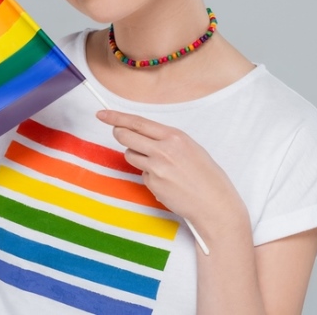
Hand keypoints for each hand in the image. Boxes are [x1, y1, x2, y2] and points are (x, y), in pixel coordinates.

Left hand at [96, 110, 247, 236]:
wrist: (214, 203)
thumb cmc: (206, 175)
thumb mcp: (189, 147)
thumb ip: (166, 139)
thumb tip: (142, 134)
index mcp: (174, 136)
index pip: (138, 122)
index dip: (116, 117)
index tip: (102, 114)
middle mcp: (163, 150)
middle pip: (125, 136)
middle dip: (119, 134)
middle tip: (120, 135)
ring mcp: (156, 168)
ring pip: (130, 155)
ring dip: (137, 157)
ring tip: (160, 165)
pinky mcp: (152, 184)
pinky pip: (142, 174)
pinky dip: (149, 176)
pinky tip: (167, 182)